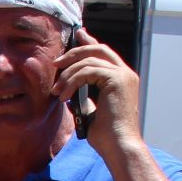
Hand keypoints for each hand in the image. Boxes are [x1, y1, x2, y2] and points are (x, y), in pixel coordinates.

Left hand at [53, 28, 140, 157]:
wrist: (118, 145)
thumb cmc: (106, 135)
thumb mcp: (91, 111)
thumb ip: (85, 96)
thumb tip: (69, 90)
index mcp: (121, 78)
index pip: (104, 53)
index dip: (90, 42)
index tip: (78, 35)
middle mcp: (125, 73)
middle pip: (98, 49)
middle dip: (74, 53)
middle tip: (56, 63)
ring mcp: (123, 75)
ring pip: (90, 60)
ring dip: (68, 75)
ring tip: (57, 91)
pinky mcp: (117, 79)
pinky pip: (88, 71)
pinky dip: (72, 81)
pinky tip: (65, 96)